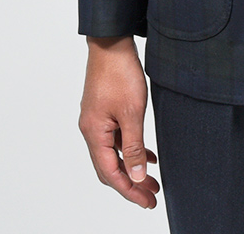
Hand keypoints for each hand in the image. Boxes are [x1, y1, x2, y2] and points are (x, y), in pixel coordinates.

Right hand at [78, 36, 160, 209]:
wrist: (112, 42)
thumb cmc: (119, 73)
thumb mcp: (132, 112)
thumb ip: (133, 146)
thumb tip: (135, 176)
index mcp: (94, 133)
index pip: (110, 173)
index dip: (129, 191)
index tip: (147, 202)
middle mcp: (91, 129)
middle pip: (109, 167)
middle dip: (130, 184)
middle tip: (151, 196)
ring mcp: (96, 119)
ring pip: (113, 153)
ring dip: (132, 167)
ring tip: (152, 180)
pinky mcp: (104, 109)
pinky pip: (116, 138)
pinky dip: (130, 149)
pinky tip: (147, 154)